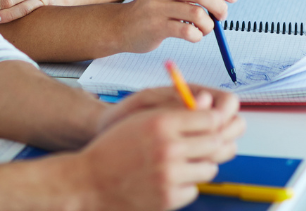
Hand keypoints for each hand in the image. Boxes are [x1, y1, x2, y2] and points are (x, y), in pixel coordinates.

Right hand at [75, 90, 244, 210]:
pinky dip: (186, 183)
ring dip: (201, 164)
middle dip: (213, 141)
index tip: (212, 122)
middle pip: (215, 142)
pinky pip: (194, 189)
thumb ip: (174, 111)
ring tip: (184, 160)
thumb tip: (210, 107)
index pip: (210, 118)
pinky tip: (169, 177)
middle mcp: (167, 148)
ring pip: (209, 168)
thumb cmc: (114, 146)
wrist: (90, 180)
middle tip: (203, 142)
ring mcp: (169, 175)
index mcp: (161, 122)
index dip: (214, 119)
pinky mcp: (168, 198)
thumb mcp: (141, 118)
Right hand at [114, 0, 237, 53]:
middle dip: (220, 6)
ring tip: (205, 29)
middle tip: (222, 16)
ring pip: (197, 13)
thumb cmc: (155, 8)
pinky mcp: (156, 26)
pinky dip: (197, 35)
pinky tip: (194, 35)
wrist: (124, 25)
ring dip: (209, 25)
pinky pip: (188, 31)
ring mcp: (157, 6)